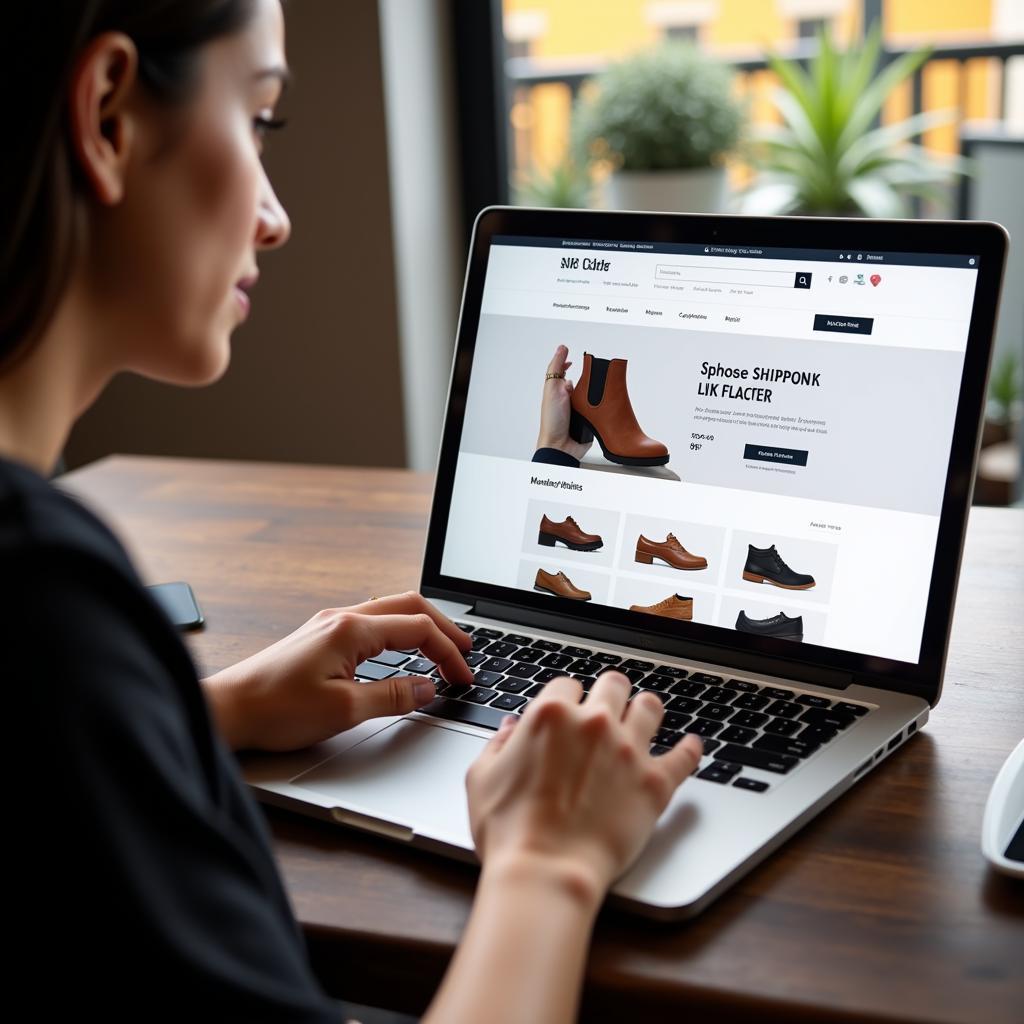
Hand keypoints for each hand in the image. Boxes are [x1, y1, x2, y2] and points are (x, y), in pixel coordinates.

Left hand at [201, 592, 472, 751]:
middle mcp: (341, 618)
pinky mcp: (319, 637)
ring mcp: (329, 624)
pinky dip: (398, 632)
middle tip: (466, 651)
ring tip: (441, 647)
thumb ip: (393, 696)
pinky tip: (401, 650)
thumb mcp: (344, 710)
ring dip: (420, 626)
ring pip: (389, 610)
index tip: (463, 677)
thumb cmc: (274, 708)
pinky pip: (371, 622)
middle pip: (408, 606)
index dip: (448, 652)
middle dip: (443, 627)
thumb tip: (428, 688)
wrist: (226, 709)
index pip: (418, 629)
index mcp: (351, 630)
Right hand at [466, 673, 702, 902]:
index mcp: (551, 714)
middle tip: (608, 705)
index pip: (566, 685)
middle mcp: (594, 723)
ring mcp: (628, 751)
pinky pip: (685, 756)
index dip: (566, 699)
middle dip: (609, 693)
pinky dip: (690, 749)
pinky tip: (692, 744)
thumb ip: (497, 745)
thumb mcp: (482, 779)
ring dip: (645, 709)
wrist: (547, 872)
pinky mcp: (655, 783)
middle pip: (613, 685)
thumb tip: (510, 730)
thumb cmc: (510, 832)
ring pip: (650, 708)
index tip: (567, 711)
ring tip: (645, 714)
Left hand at [535, 344, 591, 460]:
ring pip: (591, 396)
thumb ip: (556, 369)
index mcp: (557, 392)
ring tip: (600, 389)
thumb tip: (561, 349)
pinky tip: (606, 403)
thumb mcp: (552, 389)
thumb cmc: (552, 421)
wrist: (562, 445)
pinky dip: (602, 406)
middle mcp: (568, 400)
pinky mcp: (589, 420)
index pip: (563, 374)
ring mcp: (579, 410)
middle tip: (595, 372)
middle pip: (581, 383)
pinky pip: (598, 409)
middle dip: (588, 379)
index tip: (575, 358)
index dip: (568, 365)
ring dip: (596, 394)